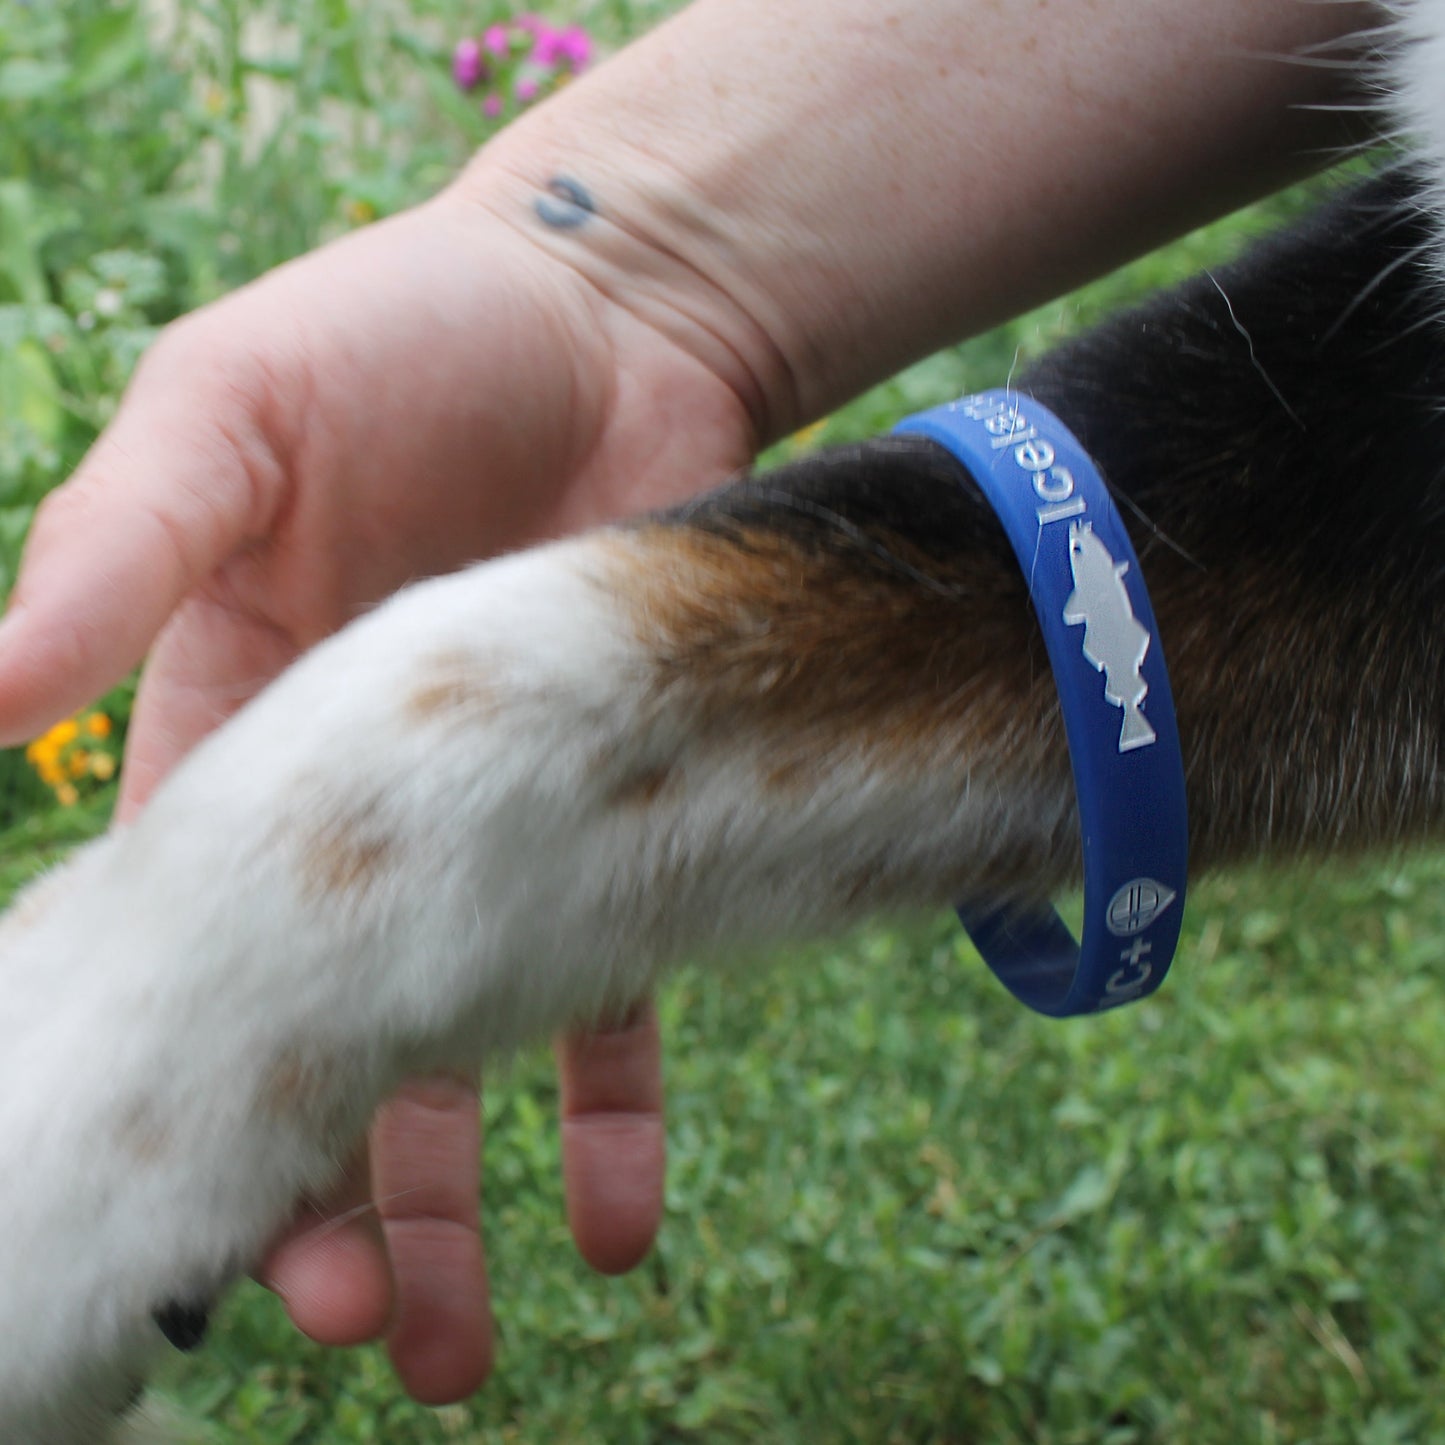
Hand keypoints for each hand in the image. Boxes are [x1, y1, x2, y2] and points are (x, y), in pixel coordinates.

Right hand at [0, 188, 755, 1398]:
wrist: (616, 314)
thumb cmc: (407, 333)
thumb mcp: (234, 414)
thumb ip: (118, 549)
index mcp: (237, 738)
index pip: (199, 950)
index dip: (196, 1079)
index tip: (196, 1218)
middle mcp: (371, 815)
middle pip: (338, 1040)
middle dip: (336, 1194)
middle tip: (364, 1336)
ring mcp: (514, 827)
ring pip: (475, 1053)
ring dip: (463, 1203)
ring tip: (462, 1350)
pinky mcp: (634, 809)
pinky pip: (625, 985)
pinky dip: (616, 1107)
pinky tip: (615, 1221)